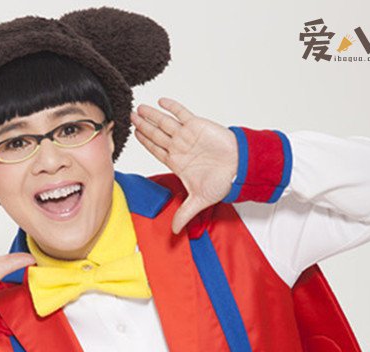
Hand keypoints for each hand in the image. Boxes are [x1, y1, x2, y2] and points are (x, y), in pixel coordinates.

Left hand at [131, 98, 238, 233]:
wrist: (239, 167)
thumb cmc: (222, 181)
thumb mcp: (200, 200)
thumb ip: (185, 213)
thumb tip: (175, 231)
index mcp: (176, 161)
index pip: (155, 150)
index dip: (144, 142)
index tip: (134, 134)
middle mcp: (179, 147)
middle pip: (155, 134)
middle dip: (142, 125)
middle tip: (130, 116)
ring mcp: (187, 135)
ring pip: (164, 123)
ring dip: (151, 116)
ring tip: (138, 108)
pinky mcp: (198, 125)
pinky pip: (182, 114)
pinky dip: (172, 107)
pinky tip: (161, 101)